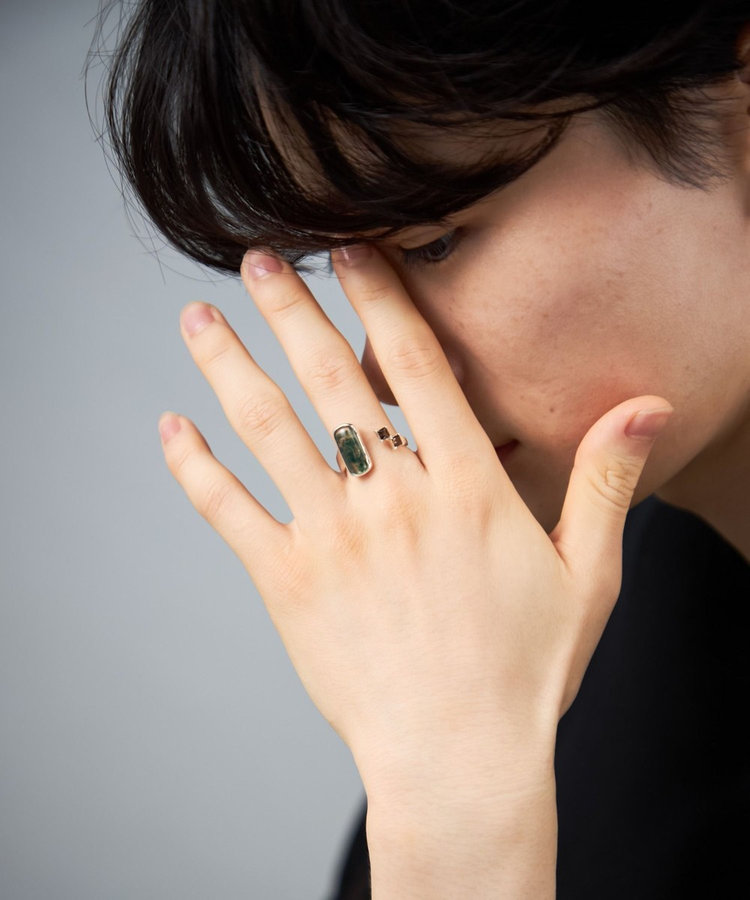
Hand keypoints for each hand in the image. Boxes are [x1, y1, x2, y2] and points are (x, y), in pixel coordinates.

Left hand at [157, 243, 671, 811]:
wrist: (459, 761)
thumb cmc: (526, 672)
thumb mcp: (589, 574)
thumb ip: (605, 481)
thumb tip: (648, 406)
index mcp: (464, 488)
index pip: (415, 366)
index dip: (379, 298)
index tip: (348, 251)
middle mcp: (392, 499)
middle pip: (331, 380)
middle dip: (290, 309)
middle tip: (258, 256)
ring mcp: (332, 539)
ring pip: (269, 431)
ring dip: (229, 366)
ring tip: (198, 317)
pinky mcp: (287, 584)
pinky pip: (228, 512)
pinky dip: (194, 467)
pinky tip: (169, 427)